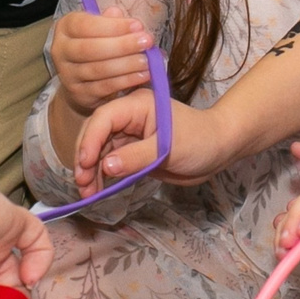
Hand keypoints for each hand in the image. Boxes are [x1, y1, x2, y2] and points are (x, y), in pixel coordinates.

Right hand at [50, 7, 152, 113]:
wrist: (82, 81)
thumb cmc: (96, 46)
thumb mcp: (100, 29)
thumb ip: (109, 21)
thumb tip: (117, 13)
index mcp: (65, 27)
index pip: (85, 25)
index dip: (113, 26)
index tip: (138, 26)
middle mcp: (60, 50)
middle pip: (90, 48)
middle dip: (122, 45)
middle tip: (147, 42)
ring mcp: (67, 74)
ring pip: (98, 69)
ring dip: (127, 64)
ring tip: (147, 60)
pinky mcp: (79, 93)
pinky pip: (105, 87)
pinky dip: (126, 81)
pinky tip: (142, 75)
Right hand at [74, 95, 227, 192]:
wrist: (218, 150)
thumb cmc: (199, 140)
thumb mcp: (168, 149)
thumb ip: (136, 157)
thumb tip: (106, 167)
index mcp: (136, 105)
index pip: (104, 118)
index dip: (90, 140)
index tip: (85, 164)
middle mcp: (127, 117)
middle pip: (96, 134)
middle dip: (86, 158)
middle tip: (82, 184)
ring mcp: (128, 135)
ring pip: (100, 151)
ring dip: (92, 171)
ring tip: (87, 193)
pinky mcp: (132, 152)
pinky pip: (111, 162)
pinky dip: (103, 176)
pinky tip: (98, 190)